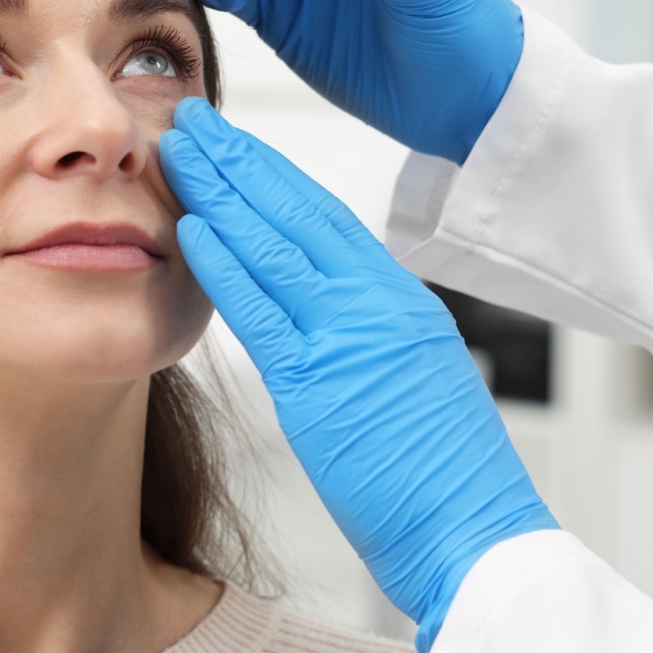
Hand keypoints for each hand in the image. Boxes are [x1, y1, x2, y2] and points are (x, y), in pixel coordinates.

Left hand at [160, 98, 556, 652]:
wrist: (475, 532)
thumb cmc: (443, 475)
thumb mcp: (413, 379)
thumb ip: (368, 336)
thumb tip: (322, 319)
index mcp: (399, 300)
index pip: (326, 217)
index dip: (273, 175)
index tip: (234, 145)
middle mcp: (378, 302)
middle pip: (297, 212)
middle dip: (240, 161)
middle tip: (193, 120)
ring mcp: (351, 336)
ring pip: (275, 245)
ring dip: (220, 192)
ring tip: (177, 150)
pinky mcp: (321, 382)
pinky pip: (263, 311)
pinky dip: (225, 264)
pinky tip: (192, 227)